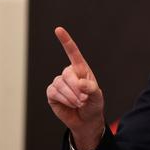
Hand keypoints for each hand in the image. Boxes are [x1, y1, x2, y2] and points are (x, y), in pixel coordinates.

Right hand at [46, 26, 104, 149]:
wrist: (86, 119)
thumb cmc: (93, 104)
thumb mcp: (97, 96)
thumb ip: (91, 88)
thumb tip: (80, 83)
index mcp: (81, 69)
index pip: (73, 52)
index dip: (65, 40)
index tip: (58, 29)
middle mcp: (68, 73)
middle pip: (68, 74)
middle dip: (77, 88)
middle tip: (84, 98)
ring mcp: (59, 82)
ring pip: (61, 85)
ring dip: (72, 97)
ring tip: (79, 102)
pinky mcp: (52, 93)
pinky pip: (54, 93)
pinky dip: (64, 100)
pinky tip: (70, 104)